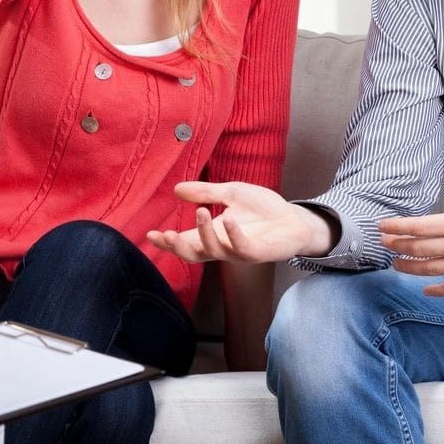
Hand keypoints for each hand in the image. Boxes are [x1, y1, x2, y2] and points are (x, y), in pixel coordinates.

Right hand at [146, 181, 333, 263]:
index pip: (185, 240)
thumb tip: (176, 189)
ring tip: (201, 211)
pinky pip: (242, 249)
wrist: (293, 218)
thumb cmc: (263, 208)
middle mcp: (222, 246)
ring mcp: (238, 251)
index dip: (167, 241)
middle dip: (177, 247)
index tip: (150, 234)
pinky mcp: (257, 253)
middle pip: (193, 254)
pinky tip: (228, 220)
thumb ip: (205, 192)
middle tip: (167, 234)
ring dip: (204, 233)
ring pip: (214, 251)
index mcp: (213, 233)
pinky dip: (233, 235)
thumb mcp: (231, 193)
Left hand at [378, 144, 443, 295]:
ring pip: (430, 270)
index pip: (419, 226)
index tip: (382, 226)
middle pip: (419, 248)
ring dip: (408, 267)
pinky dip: (436, 290)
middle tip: (383, 243)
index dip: (397, 227)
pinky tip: (425, 289)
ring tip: (395, 263)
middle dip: (397, 246)